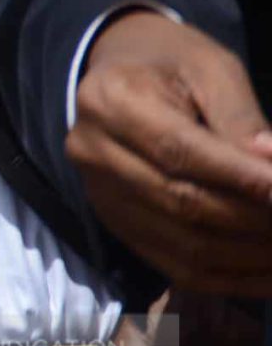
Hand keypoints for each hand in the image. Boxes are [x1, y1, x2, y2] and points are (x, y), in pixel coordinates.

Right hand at [70, 10, 271, 294]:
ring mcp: (100, 195)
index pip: (179, 151)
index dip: (241, 178)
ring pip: (185, 244)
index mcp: (110, 101)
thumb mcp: (211, 70)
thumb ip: (243, 120)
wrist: (121, 74)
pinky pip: (179, 269)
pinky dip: (236, 279)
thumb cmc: (173, 66)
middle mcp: (92, 152)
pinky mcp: (117, 226)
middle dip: (254, 218)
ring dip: (252, 254)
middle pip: (181, 202)